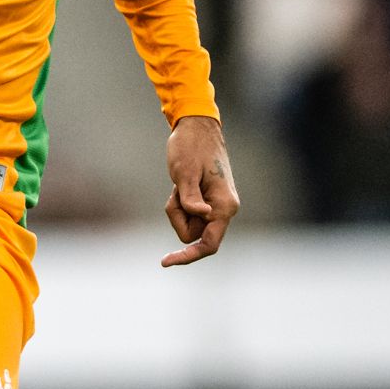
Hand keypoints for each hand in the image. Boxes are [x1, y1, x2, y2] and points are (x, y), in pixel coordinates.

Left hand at [159, 114, 238, 267]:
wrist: (196, 126)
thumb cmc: (190, 146)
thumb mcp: (184, 172)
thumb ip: (190, 198)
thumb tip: (203, 216)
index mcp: (224, 206)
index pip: (209, 244)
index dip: (188, 256)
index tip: (165, 261)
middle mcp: (224, 209)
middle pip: (192, 235)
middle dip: (177, 218)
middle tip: (175, 192)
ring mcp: (215, 207)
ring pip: (187, 225)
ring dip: (176, 209)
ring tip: (178, 185)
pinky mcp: (206, 202)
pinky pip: (186, 214)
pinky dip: (178, 204)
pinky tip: (180, 184)